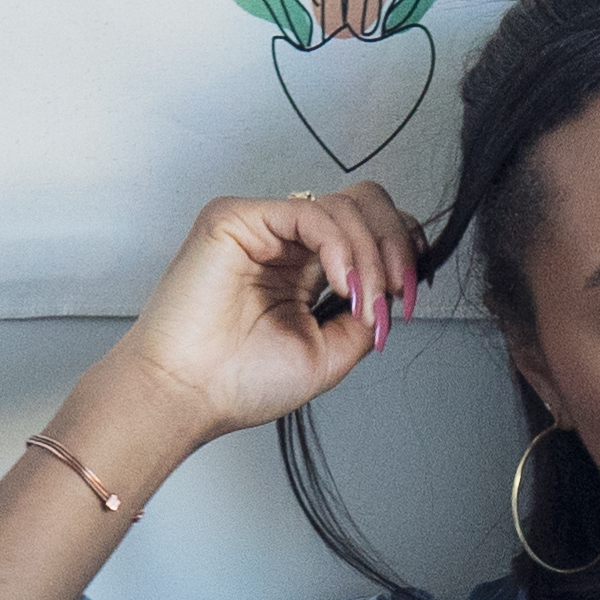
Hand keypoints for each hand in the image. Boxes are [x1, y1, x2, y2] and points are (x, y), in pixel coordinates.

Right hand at [96, 186, 424, 456]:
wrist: (187, 395)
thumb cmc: (238, 382)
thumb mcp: (329, 353)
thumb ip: (366, 318)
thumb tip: (399, 291)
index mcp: (304, 270)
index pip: (367, 231)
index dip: (400, 252)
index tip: (413, 294)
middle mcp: (285, 242)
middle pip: (363, 204)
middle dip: (395, 245)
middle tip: (400, 291)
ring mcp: (262, 226)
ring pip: (344, 207)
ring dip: (370, 257)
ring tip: (365, 303)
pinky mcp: (237, 217)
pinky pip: (310, 211)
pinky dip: (340, 247)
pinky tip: (343, 284)